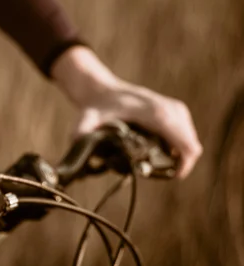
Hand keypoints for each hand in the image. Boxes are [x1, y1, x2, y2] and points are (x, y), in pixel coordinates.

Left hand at [51, 46, 201, 177]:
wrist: (102, 89)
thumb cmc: (96, 106)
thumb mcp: (86, 120)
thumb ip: (81, 134)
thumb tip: (75, 153)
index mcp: (154, 112)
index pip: (183, 140)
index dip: (183, 163)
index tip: (172, 177)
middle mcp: (168, 108)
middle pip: (190, 143)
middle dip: (181, 163)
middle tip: (163, 175)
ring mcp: (173, 108)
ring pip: (189, 139)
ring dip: (180, 156)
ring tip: (161, 168)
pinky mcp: (173, 110)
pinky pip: (185, 133)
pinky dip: (179, 146)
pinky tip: (164, 156)